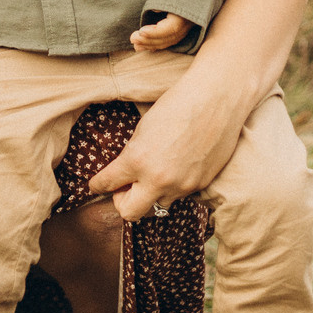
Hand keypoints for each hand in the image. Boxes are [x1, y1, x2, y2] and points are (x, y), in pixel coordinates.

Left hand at [87, 72, 240, 221]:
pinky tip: (178, 165)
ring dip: (152, 193)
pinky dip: (174, 186)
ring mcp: (182, 186)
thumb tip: (124, 176)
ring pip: (157, 205)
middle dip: (122, 202)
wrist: (216, 99)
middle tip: (124, 187)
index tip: (96, 185)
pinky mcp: (201, 186)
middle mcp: (158, 179)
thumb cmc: (177, 105)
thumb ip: (132, 157)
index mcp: (137, 160)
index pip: (106, 184)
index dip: (97, 185)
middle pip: (129, 213)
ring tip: (156, 172)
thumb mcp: (142, 130)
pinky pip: (179, 195)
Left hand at [128, 11, 193, 52]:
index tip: (140, 31)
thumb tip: (154, 10)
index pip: (171, 28)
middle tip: (133, 38)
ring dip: (151, 44)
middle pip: (168, 37)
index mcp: (186, 14)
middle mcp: (188, 23)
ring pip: (168, 41)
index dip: (155, 32)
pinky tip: (144, 46)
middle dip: (149, 40)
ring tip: (136, 44)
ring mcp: (186, 27)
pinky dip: (156, 44)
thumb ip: (163, 1)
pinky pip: (169, 40)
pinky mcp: (182, 29)